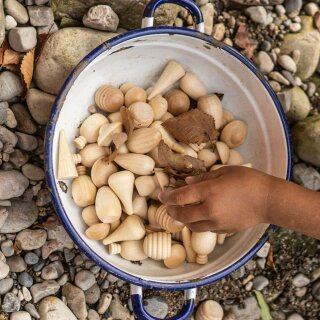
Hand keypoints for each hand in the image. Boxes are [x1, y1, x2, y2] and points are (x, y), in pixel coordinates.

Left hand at [158, 166, 274, 232]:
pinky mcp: (225, 230)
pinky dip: (200, 223)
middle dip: (171, 212)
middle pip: (182, 215)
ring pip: (193, 226)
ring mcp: (217, 222)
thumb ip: (203, 178)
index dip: (167, 197)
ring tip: (183, 213)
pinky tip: (202, 216)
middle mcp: (209, 209)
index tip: (160, 196)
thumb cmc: (248, 180)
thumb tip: (186, 182)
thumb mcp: (224, 172)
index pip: (179, 197)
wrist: (269, 200)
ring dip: (184, 220)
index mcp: (208, 192)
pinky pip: (207, 228)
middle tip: (168, 207)